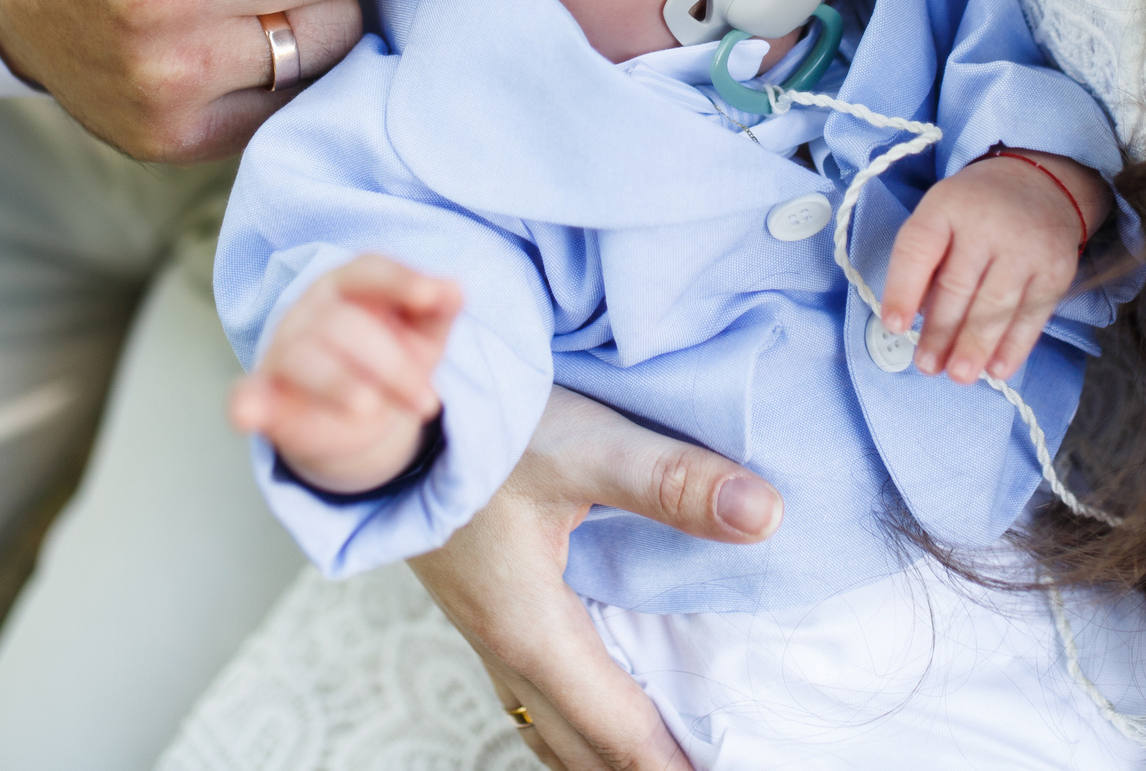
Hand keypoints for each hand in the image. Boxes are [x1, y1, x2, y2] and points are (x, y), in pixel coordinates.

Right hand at [228, 255, 461, 493]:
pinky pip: (248, 394)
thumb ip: (437, 311)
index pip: (369, 271)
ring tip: (368, 408)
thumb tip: (456, 288)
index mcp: (349, 285)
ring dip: (338, 385)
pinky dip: (246, 403)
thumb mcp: (422, 335)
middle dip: (392, 366)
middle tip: (427, 402)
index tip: (432, 294)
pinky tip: (249, 416)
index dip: (400, 281)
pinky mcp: (265, 396)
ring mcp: (284, 352)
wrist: (351, 411)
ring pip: (305, 360)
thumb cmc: (388, 355)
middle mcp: (311, 312)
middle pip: (345, 325)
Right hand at [407, 387, 783, 770]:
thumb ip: (672, 481)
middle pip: (579, 747)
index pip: (618, 731)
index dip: (671, 768)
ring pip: (547, 723)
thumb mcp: (583, 445)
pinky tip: (595, 692)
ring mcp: (484, 626)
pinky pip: (529, 687)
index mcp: (532, 630)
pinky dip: (571, 713)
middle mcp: (503, 644)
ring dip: (600, 750)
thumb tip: (764, 516)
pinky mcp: (479, 600)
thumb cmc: (475, 426)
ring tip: (652, 757)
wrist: (382, 409)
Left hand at [879, 151, 1104, 383]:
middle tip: (927, 364)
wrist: (1042, 183)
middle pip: (957, 285)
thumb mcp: (942, 214)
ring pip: (995, 306)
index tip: (893, 324)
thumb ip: (927, 261)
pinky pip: (1032, 315)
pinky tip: (996, 369)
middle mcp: (987, 224)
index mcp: (947, 205)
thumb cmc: (976, 210)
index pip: (918, 247)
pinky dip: (1014, 347)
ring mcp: (1025, 248)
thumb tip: (916, 321)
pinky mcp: (1056, 271)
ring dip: (974, 345)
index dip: (902, 289)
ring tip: (957, 374)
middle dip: (940, 331)